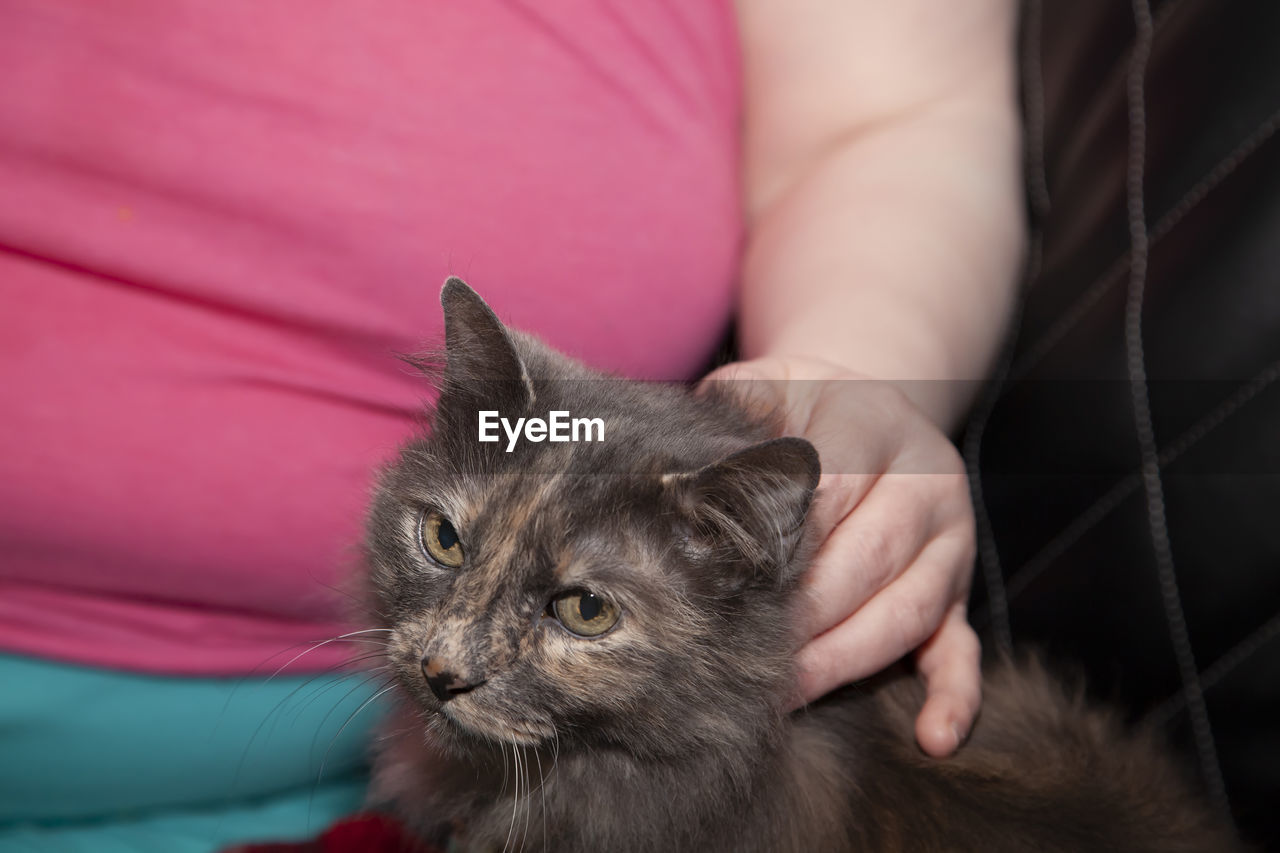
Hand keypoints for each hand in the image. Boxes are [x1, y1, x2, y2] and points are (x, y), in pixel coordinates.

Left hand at [702, 354, 980, 756]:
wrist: (869, 405)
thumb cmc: (796, 408)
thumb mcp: (762, 390)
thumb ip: (726, 427)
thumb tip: (674, 488)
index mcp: (875, 419)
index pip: (828, 488)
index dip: (777, 541)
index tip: (725, 582)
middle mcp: (927, 479)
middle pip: (868, 558)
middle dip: (802, 614)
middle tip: (740, 653)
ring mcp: (951, 539)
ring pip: (908, 610)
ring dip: (843, 659)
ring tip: (783, 692)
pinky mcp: (961, 589)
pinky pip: (965, 648)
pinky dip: (954, 696)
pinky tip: (932, 737)